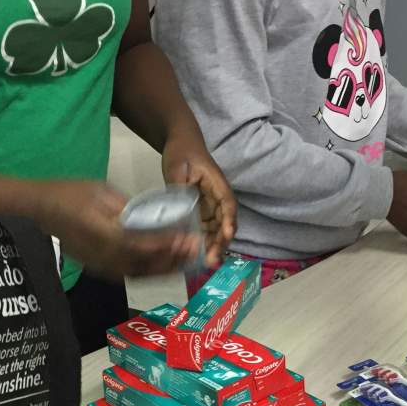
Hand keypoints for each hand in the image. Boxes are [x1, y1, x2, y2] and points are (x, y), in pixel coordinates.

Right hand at [39, 180, 200, 278]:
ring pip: (138, 274)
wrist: (41, 209)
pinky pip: (129, 275)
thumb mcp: (101, 192)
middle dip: (172, 260)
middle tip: (193, 251)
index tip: (187, 239)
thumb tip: (151, 220)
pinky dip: (149, 273)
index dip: (166, 244)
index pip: (141, 244)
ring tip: (184, 261)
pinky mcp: (98, 268)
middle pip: (144, 265)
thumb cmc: (70, 194)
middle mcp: (103, 256)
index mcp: (103, 234)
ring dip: (163, 269)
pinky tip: (163, 266)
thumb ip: (127, 209)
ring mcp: (99, 265)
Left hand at [162, 133, 237, 267]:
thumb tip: (179, 207)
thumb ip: (179, 185)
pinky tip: (198, 255)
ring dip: (214, 245)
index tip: (227, 235)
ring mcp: (210, 205)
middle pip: (224, 221)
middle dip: (221, 241)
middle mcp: (217, 197)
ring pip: (217, 228)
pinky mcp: (202, 210)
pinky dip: (205, 241)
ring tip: (206, 262)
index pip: (227, 203)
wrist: (181, 143)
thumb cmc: (182, 151)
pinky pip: (206, 228)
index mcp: (216, 184)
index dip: (229, 220)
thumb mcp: (177, 166)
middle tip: (212, 259)